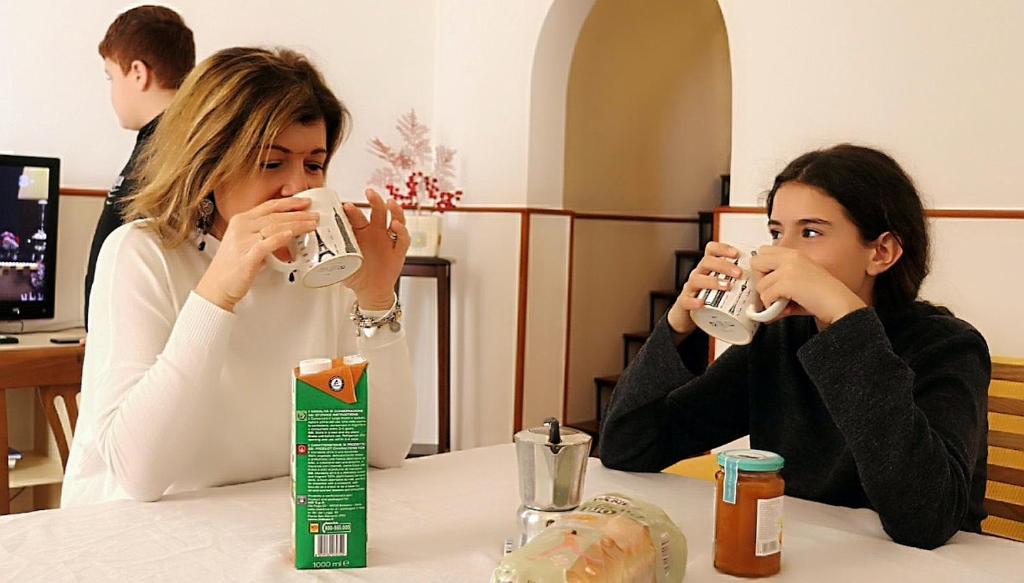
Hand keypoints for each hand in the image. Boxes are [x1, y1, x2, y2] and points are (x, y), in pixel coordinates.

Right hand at [195, 197, 318, 311]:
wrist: (217, 287)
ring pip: (274, 227)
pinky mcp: (246, 257)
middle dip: (298, 214)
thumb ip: (262, 234)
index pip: (269, 206)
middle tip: (315, 216)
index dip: (289, 203)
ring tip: (311, 225)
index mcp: (241, 220)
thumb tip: (287, 233)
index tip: (305, 202)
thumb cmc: (233, 267)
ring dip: (296, 225)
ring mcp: (243, 241)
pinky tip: (292, 234)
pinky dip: (280, 238)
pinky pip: (266, 244)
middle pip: (275, 215)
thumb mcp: (246, 242)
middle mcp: (241, 227)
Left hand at [340, 189, 409, 309]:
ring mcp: (388, 240)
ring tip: (390, 203)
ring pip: (394, 219)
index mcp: (360, 233)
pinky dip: (401, 231)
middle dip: (374, 200)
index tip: (345, 206)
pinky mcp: (399, 251)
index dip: (353, 210)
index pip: (357, 217)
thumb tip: (308, 249)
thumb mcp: (340, 263)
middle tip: (369, 192)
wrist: (371, 291)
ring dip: (393, 210)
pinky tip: (396, 226)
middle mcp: (376, 233)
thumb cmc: (355, 275)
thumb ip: (328, 255)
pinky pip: (403, 239)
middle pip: (378, 211)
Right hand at [667, 242, 743, 336]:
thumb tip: (766, 282)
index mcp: (709, 268)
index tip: (736, 253)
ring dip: (712, 281)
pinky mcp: (684, 303)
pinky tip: (702, 303)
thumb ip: (741, 283)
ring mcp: (690, 288)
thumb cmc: (711, 299)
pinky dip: (694, 301)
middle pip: (706, 262)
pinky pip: (686, 300)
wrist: (688, 317)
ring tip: (727, 286)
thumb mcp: (724, 286)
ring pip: (697, 279)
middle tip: (739, 273)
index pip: (711, 250)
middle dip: (724, 265)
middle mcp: (698, 274)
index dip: (723, 248)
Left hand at [749, 246, 865, 325]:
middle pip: (756, 262)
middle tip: (773, 292)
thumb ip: (780, 285)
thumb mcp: (800, 283)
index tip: (770, 282)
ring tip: (784, 303)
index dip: (763, 268)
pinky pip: (766, 296)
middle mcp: (791, 257)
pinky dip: (772, 306)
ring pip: (760, 284)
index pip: (764, 251)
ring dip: (768, 298)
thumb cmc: (825, 297)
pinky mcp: (787, 282)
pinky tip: (786, 308)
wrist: (840, 304)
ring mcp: (788, 268)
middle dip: (761, 280)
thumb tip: (762, 300)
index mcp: (795, 254)